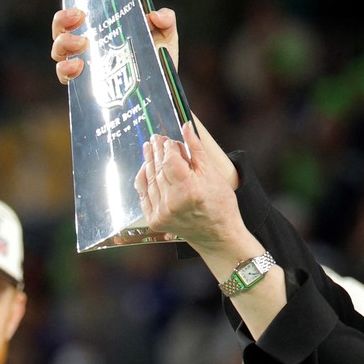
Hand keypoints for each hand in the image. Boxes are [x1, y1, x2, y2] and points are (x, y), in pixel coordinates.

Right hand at [51, 6, 178, 83]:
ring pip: (58, 51)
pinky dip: (65, 69)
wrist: (162, 94)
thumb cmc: (159, 62)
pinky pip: (65, 77)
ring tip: (81, 44)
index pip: (75, 17)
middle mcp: (88, 48)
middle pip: (61, 30)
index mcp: (102, 30)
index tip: (79, 11)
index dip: (69, 11)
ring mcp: (85, 67)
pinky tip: (78, 66)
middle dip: (62, 22)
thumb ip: (166, 20)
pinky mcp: (86, 87)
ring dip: (63, 44)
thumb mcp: (165, 37)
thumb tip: (154, 15)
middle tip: (79, 20)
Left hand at [135, 121, 254, 262]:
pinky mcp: (155, 220)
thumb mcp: (213, 174)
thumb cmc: (220, 205)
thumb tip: (185, 127)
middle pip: (158, 169)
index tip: (168, 140)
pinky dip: (143, 180)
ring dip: (148, 162)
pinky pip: (144, 195)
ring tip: (149, 148)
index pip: (170, 161)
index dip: (167, 148)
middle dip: (156, 151)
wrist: (217, 236)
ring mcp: (162, 213)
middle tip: (155, 138)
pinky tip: (144, 167)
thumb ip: (196, 150)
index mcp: (189, 189)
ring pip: (150, 180)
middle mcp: (173, 202)